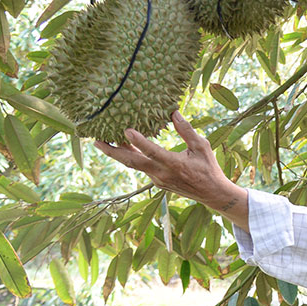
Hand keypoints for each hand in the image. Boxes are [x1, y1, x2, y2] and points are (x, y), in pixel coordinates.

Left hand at [93, 111, 247, 226]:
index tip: (126, 130)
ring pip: (133, 165)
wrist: (211, 193)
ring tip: (102, 142)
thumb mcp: (202, 146)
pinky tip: (123, 147)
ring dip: (118, 154)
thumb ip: (187, 130)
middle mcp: (162, 174)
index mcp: (174, 164)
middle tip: (96, 141)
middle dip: (112, 152)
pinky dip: (130, 157)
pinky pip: (140, 167)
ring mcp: (157, 179)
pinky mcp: (156, 182)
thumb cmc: (208, 167)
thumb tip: (173, 112)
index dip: (139, 142)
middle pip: (132, 162)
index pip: (153, 152)